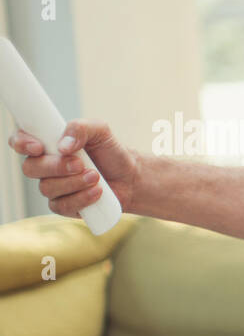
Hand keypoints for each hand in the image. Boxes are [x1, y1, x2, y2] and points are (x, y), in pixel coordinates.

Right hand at [9, 119, 140, 217]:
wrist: (130, 177)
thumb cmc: (111, 152)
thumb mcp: (100, 131)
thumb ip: (81, 129)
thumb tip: (63, 145)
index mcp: (47, 144)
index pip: (20, 142)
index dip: (21, 144)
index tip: (38, 147)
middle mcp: (45, 166)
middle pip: (30, 168)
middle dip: (56, 167)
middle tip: (80, 164)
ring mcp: (53, 187)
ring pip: (47, 188)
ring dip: (73, 183)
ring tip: (96, 176)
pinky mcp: (64, 205)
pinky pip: (61, 206)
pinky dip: (81, 199)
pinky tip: (97, 192)